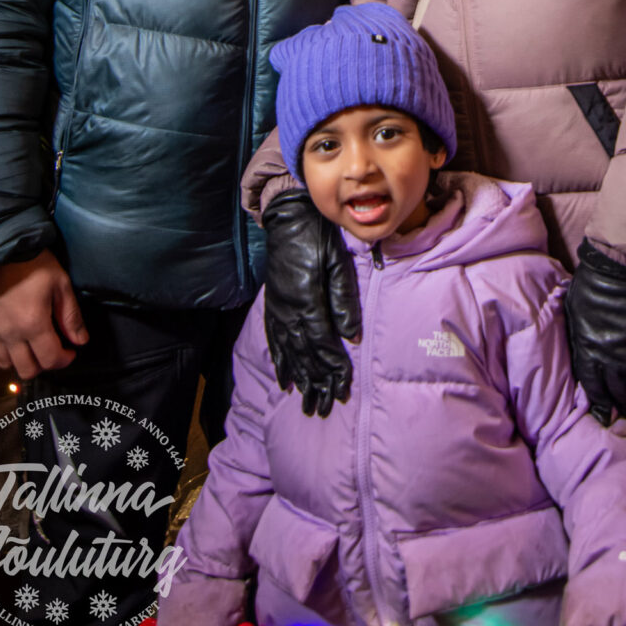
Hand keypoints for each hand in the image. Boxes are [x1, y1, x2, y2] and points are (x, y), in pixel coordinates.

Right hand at [0, 251, 87, 378]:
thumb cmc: (34, 263)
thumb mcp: (60, 284)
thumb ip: (71, 316)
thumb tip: (81, 341)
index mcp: (32, 324)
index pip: (50, 360)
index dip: (64, 360)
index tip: (70, 351)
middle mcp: (9, 334)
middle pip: (26, 370)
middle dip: (43, 364)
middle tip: (51, 348)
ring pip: (6, 364)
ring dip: (21, 359)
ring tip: (31, 344)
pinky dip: (1, 351)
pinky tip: (11, 337)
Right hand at [261, 189, 359, 417]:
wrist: (288, 218)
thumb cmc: (319, 237)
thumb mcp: (338, 262)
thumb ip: (344, 300)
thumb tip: (352, 334)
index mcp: (307, 298)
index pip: (322, 341)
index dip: (333, 366)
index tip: (343, 386)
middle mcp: (288, 309)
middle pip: (304, 353)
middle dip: (316, 381)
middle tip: (325, 406)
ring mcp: (278, 308)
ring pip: (289, 351)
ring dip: (299, 378)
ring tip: (307, 401)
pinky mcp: (273, 304)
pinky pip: (275, 340)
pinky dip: (280, 362)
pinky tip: (285, 379)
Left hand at [564, 241, 625, 424]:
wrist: (620, 271)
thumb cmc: (590, 288)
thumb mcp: (574, 316)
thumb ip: (580, 340)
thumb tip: (584, 358)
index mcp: (588, 351)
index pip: (594, 388)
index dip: (600, 401)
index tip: (604, 406)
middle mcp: (611, 360)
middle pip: (618, 393)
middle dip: (621, 404)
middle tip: (624, 408)